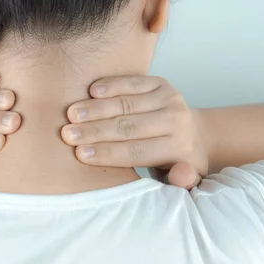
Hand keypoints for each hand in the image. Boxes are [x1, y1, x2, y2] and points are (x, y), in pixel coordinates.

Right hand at [61, 76, 210, 188]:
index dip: (106, 153)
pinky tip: (91, 91)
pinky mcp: (161, 83)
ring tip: (71, 114)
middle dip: (94, 131)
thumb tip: (180, 175)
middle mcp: (176, 121)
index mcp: (177, 149)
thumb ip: (181, 182)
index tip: (79, 154)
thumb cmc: (173, 163)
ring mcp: (169, 99)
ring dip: (95, 109)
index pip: (136, 152)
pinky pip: (132, 82)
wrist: (195, 134)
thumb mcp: (181, 180)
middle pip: (128, 127)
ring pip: (126, 104)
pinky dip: (111, 85)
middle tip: (67, 134)